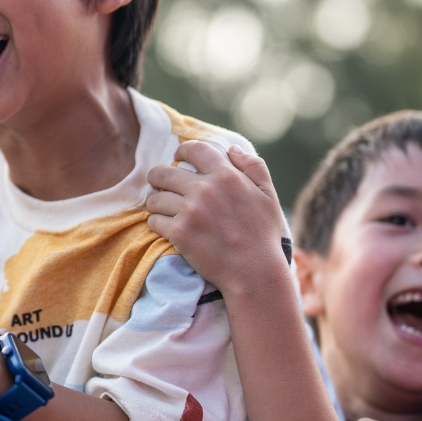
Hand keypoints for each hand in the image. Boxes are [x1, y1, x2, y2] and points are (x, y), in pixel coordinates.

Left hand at [146, 141, 285, 295]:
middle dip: (158, 179)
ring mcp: (189, 211)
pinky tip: (167, 227)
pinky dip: (157, 223)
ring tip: (163, 210)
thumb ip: (253, 167)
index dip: (182, 152)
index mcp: (226, 175)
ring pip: (154, 198)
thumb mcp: (268, 195)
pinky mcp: (178, 232)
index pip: (194, 149)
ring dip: (156, 204)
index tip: (178, 158)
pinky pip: (153, 220)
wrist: (254, 272)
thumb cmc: (263, 235)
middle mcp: (204, 189)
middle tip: (161, 187)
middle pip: (163, 173)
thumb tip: (232, 149)